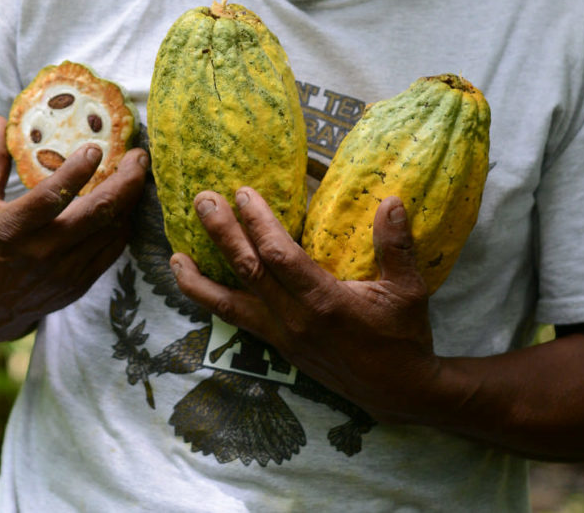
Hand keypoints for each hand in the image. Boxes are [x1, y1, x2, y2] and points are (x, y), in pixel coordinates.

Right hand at [0, 115, 148, 340]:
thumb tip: (2, 119)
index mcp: (14, 228)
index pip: (52, 198)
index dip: (76, 172)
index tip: (95, 147)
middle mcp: (43, 251)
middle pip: (97, 214)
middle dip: (125, 182)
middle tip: (139, 155)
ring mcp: (66, 270)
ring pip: (112, 230)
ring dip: (129, 199)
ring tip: (138, 171)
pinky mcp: (80, 283)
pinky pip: (113, 248)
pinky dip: (123, 222)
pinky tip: (126, 202)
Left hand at [170, 187, 441, 422]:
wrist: (397, 392)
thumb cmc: (403, 336)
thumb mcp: (409, 290)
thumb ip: (397, 246)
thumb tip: (391, 200)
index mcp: (325, 301)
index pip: (280, 256)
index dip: (258, 223)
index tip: (242, 192)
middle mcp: (295, 319)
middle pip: (248, 271)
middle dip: (222, 233)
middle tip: (201, 200)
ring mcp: (281, 335)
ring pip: (230, 304)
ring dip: (199, 278)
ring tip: (174, 255)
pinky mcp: (276, 346)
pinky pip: (236, 320)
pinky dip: (211, 302)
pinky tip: (193, 284)